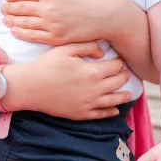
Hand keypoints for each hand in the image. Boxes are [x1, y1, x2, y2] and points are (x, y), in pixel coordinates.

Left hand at [2, 0, 120, 45]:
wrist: (107, 15)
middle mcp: (48, 8)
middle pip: (21, 8)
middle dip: (9, 8)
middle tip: (3, 8)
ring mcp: (51, 24)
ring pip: (24, 22)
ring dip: (12, 20)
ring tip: (5, 19)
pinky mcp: (56, 38)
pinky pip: (33, 36)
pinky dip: (21, 33)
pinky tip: (14, 30)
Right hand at [15, 41, 131, 119]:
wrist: (30, 87)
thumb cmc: (47, 65)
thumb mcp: (66, 48)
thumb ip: (87, 46)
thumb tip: (102, 53)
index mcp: (92, 72)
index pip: (116, 66)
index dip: (119, 62)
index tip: (118, 60)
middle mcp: (95, 89)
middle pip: (118, 83)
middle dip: (124, 77)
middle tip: (125, 74)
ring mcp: (89, 104)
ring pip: (114, 101)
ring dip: (124, 96)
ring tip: (129, 93)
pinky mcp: (81, 114)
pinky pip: (101, 114)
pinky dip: (111, 112)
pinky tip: (115, 110)